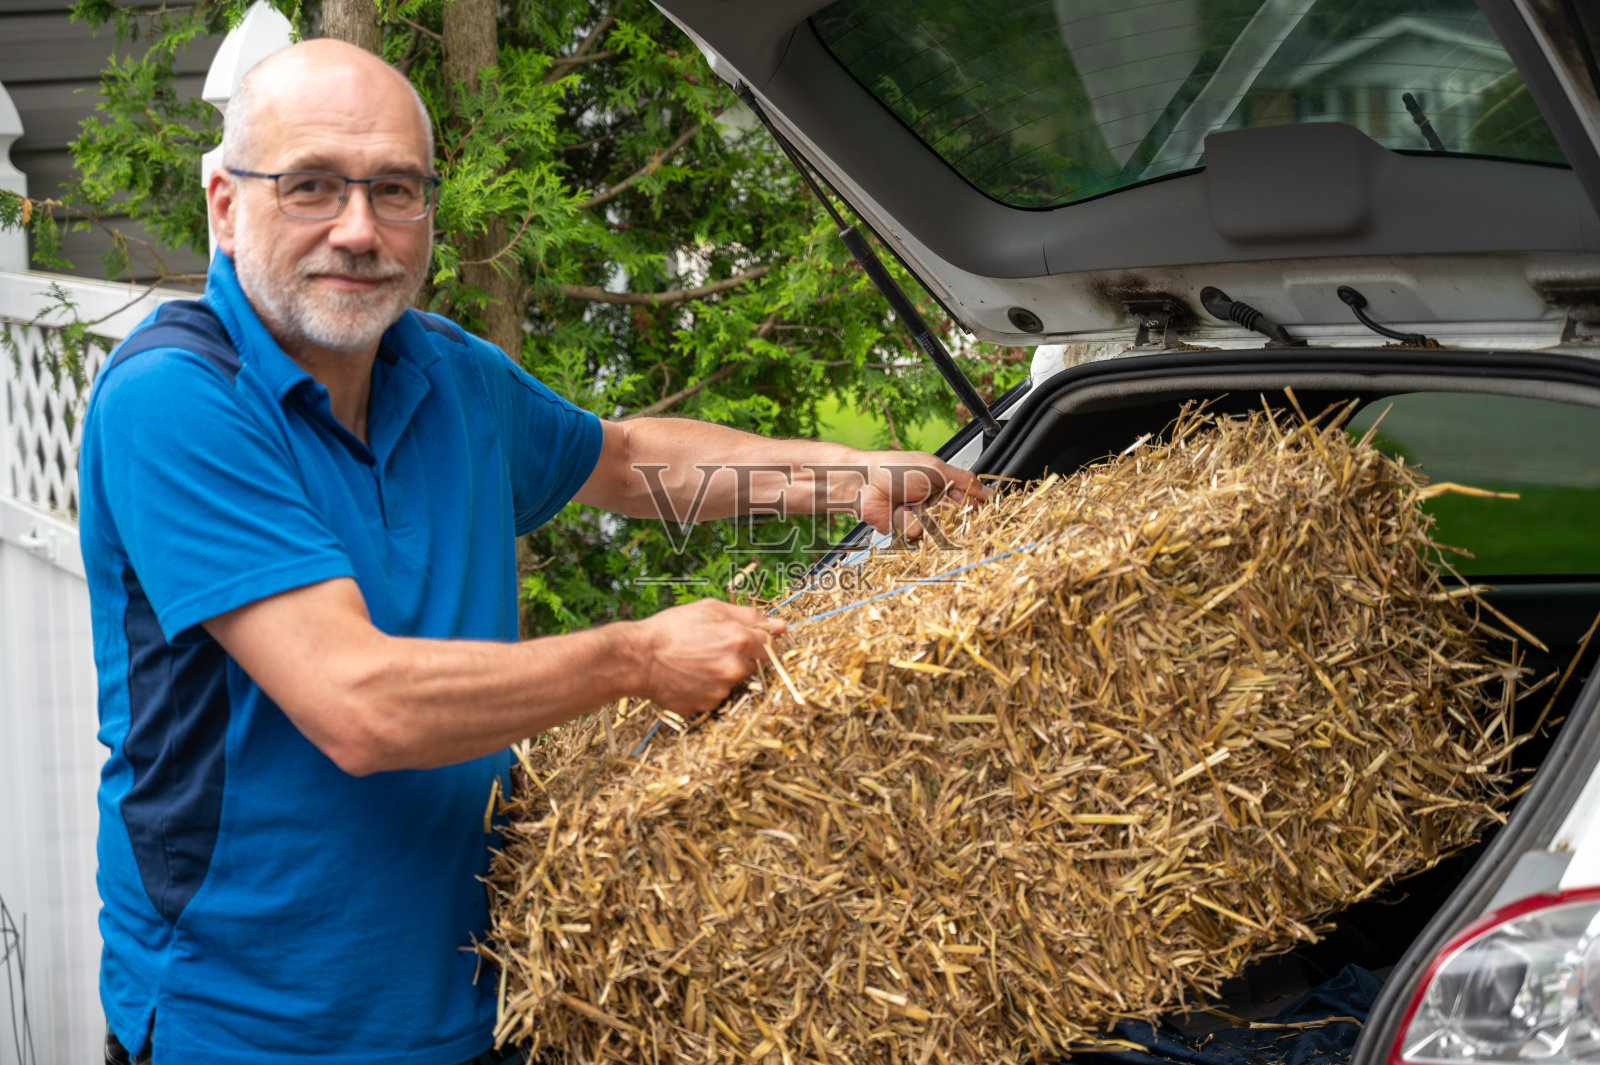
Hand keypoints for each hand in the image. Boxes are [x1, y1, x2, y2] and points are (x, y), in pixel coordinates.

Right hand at [629, 599, 785, 714]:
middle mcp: (735, 668)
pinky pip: (715, 697)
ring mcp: (722, 691)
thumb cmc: (671, 628)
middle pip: (752, 666)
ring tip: (695, 663)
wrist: (638, 658)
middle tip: (711, 649)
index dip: (758, 642)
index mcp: (740, 641)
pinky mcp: (707, 706)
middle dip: (739, 658)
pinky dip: (706, 689)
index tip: (746, 640)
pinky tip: (688, 677)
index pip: (770, 645)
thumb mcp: (710, 608)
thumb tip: (779, 625)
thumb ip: (748, 616)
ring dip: (721, 675)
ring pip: (733, 683)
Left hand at [854, 451, 990, 537]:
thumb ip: (965, 481)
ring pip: (937, 530)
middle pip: (955, 518)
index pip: (968, 500)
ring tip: (909, 502)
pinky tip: (898, 511)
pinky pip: (917, 535)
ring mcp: (920, 518)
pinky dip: (908, 522)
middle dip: (947, 512)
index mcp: (942, 485)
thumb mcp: (935, 469)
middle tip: (932, 499)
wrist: (863, 483)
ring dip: (925, 516)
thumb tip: (988, 492)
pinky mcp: (905, 531)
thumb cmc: (894, 469)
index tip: (978, 508)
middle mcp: (933, 503)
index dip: (973, 506)